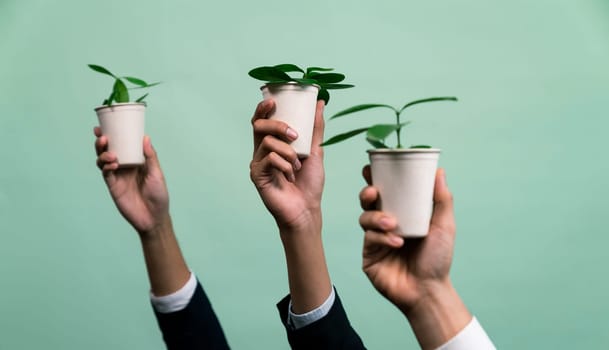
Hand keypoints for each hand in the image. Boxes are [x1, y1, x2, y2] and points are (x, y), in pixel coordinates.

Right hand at [94, 127, 169, 235]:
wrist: (154, 217)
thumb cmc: (159, 195)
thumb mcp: (157, 173)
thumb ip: (150, 156)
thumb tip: (145, 137)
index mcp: (135, 160)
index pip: (122, 144)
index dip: (112, 135)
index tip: (104, 125)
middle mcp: (124, 166)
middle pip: (109, 150)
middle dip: (103, 142)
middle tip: (103, 136)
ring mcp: (117, 176)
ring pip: (103, 160)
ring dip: (103, 154)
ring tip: (111, 154)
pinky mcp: (113, 186)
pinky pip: (106, 173)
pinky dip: (106, 167)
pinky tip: (113, 165)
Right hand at [249, 99, 324, 232]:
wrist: (307, 209)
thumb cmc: (309, 183)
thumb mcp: (316, 151)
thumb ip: (316, 128)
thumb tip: (320, 103)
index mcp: (273, 143)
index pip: (262, 120)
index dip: (263, 108)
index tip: (274, 101)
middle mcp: (262, 151)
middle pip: (259, 126)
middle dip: (278, 126)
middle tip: (295, 135)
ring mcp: (258, 163)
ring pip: (267, 142)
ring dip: (288, 152)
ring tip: (297, 165)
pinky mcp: (257, 175)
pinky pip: (268, 159)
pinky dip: (284, 164)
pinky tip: (290, 175)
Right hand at [359, 167, 469, 348]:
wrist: (429, 291)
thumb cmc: (438, 259)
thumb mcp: (444, 225)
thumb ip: (442, 199)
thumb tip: (439, 171)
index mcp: (401, 213)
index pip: (386, 191)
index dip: (375, 178)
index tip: (371, 167)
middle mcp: (386, 224)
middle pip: (368, 201)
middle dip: (367, 193)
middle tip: (374, 192)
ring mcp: (375, 239)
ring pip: (364, 218)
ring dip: (376, 217)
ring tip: (392, 224)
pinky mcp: (369, 255)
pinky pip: (369, 239)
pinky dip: (382, 238)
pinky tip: (396, 243)